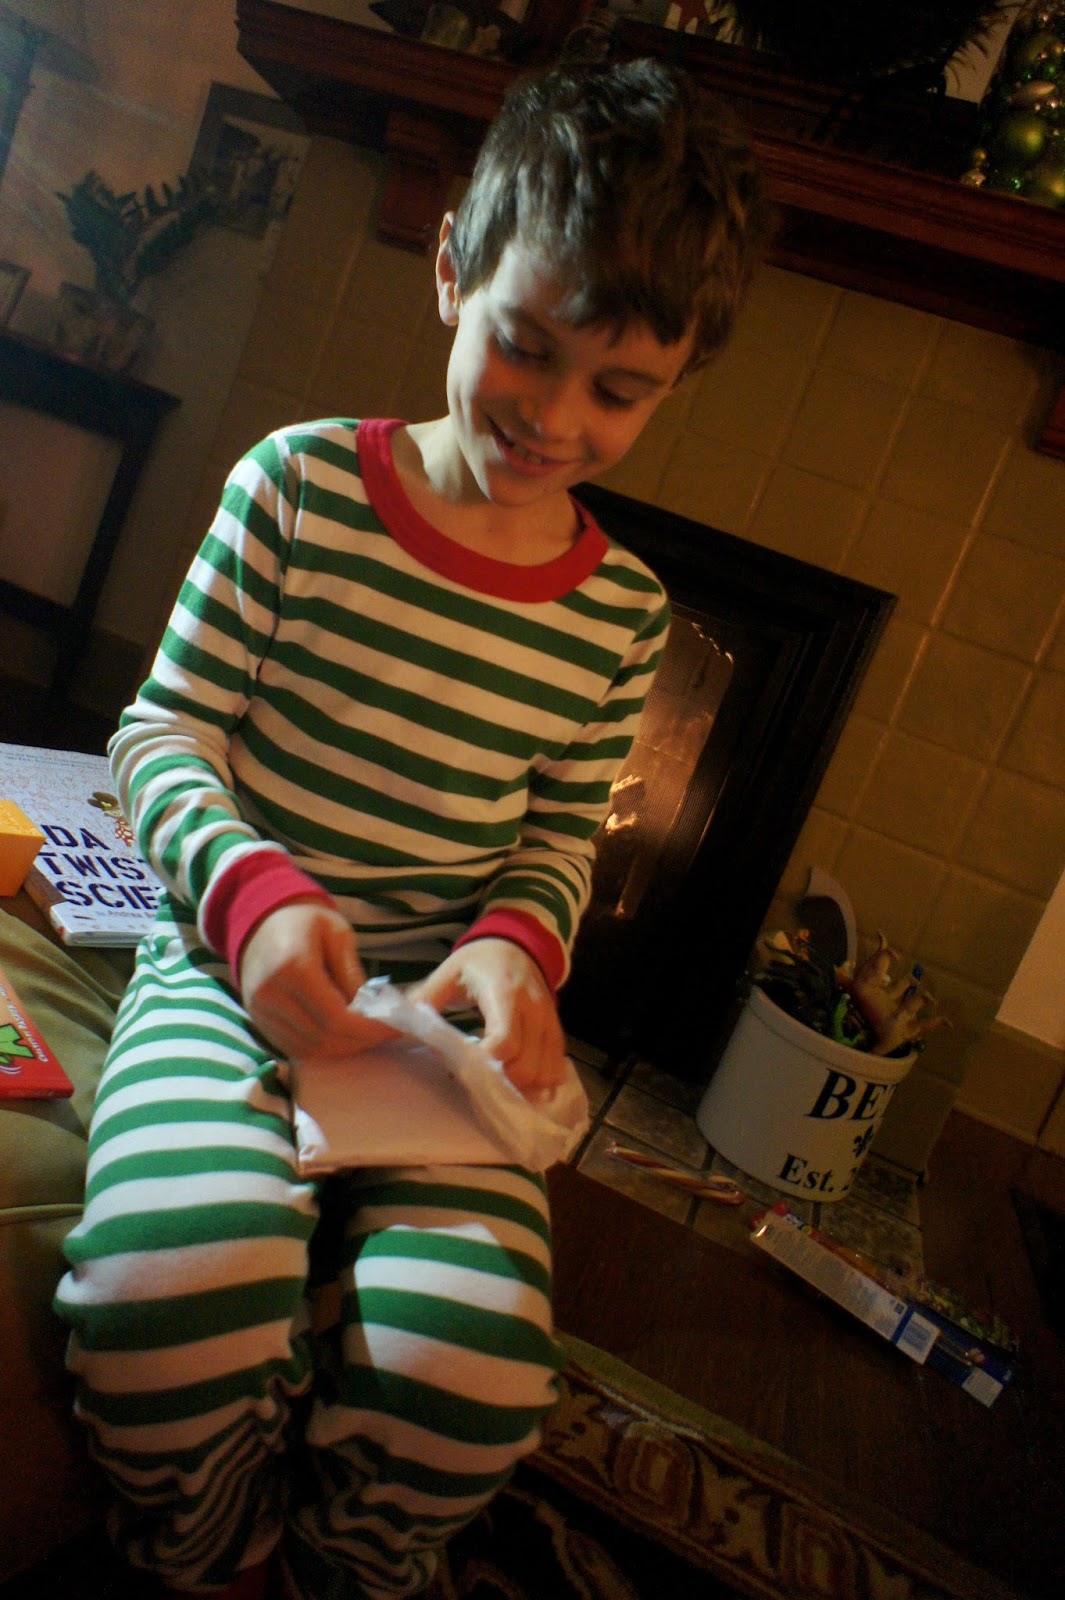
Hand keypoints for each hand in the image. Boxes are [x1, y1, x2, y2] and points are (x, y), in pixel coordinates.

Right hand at [239, 898, 396, 1061]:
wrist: (262, 921)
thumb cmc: (306, 921)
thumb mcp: (339, 935)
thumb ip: (353, 975)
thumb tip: (372, 1013)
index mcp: (293, 967)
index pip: (335, 1017)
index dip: (367, 1029)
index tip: (393, 1028)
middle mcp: (271, 994)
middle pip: (323, 1037)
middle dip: (358, 1041)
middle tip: (384, 1034)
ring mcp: (260, 1010)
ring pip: (308, 1048)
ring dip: (341, 1049)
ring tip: (365, 1036)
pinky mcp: (257, 1020)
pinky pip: (293, 1048)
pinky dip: (321, 1049)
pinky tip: (340, 1037)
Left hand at [410, 938, 565, 1092]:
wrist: (516, 944)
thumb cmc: (478, 961)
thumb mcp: (447, 973)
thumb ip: (424, 999)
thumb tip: (390, 1026)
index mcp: (504, 993)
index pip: (504, 1040)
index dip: (485, 1062)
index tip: (462, 1066)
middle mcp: (533, 1009)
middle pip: (526, 1064)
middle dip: (499, 1079)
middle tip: (473, 1076)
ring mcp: (549, 1021)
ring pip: (545, 1070)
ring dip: (519, 1084)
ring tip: (493, 1075)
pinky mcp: (556, 1030)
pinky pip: (556, 1066)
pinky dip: (538, 1080)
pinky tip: (515, 1075)